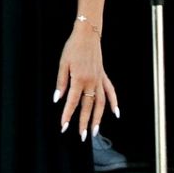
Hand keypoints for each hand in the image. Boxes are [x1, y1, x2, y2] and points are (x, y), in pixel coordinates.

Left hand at [55, 25, 117, 139]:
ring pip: (100, 103)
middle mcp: (91, 82)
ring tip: (96, 131)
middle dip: (84, 122)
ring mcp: (99, 80)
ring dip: (98, 118)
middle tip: (82, 137)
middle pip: (88, 106)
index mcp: (79, 79)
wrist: (87, 35)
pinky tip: (116, 113)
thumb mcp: (63, 64)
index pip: (72, 102)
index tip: (64, 127)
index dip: (67, 115)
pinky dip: (114, 102)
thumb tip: (57, 99)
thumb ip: (61, 83)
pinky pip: (110, 92)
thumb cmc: (72, 48)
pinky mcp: (103, 76)